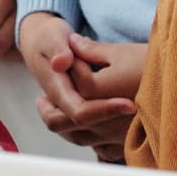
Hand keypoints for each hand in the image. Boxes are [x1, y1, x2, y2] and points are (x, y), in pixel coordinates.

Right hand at [17, 15, 138, 161]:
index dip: (105, 111)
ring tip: (132, 106)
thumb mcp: (53, 34)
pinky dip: (110, 135)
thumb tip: (61, 63)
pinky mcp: (76, 118)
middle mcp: (61, 108)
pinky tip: (126, 119)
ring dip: (114, 129)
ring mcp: (67, 116)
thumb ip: (58, 48)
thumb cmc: (49, 37)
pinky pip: (94, 141)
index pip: (79, 113)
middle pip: (85, 131)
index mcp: (57, 91)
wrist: (39, 42)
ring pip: (90, 139)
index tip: (131, 105)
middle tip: (137, 106)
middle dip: (114, 122)